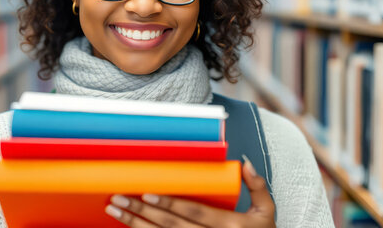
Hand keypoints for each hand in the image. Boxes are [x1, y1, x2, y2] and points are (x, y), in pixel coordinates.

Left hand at [105, 161, 275, 226]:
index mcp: (232, 226)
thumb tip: (245, 162)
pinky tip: (128, 226)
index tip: (148, 193)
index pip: (195, 213)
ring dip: (135, 225)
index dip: (171, 204)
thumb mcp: (267, 212)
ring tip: (115, 211)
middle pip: (172, 227)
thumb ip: (257, 187)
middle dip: (142, 213)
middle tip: (119, 199)